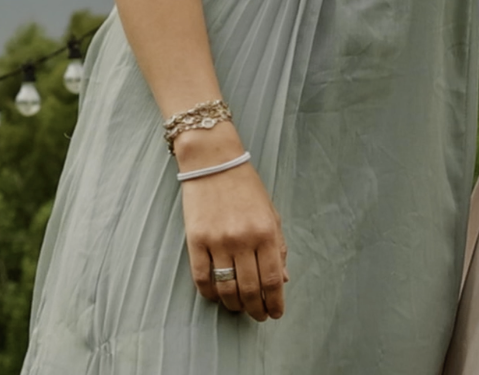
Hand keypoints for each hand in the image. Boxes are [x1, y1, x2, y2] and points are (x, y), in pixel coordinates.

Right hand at [180, 127, 288, 319]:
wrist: (214, 163)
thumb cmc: (246, 188)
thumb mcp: (271, 214)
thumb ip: (278, 247)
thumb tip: (283, 279)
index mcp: (266, 232)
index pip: (272, 279)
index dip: (275, 302)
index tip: (275, 313)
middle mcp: (243, 239)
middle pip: (250, 289)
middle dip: (256, 309)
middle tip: (259, 316)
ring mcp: (218, 241)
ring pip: (226, 288)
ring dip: (234, 305)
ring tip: (239, 308)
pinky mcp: (196, 240)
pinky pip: (202, 278)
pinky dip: (210, 293)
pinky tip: (217, 296)